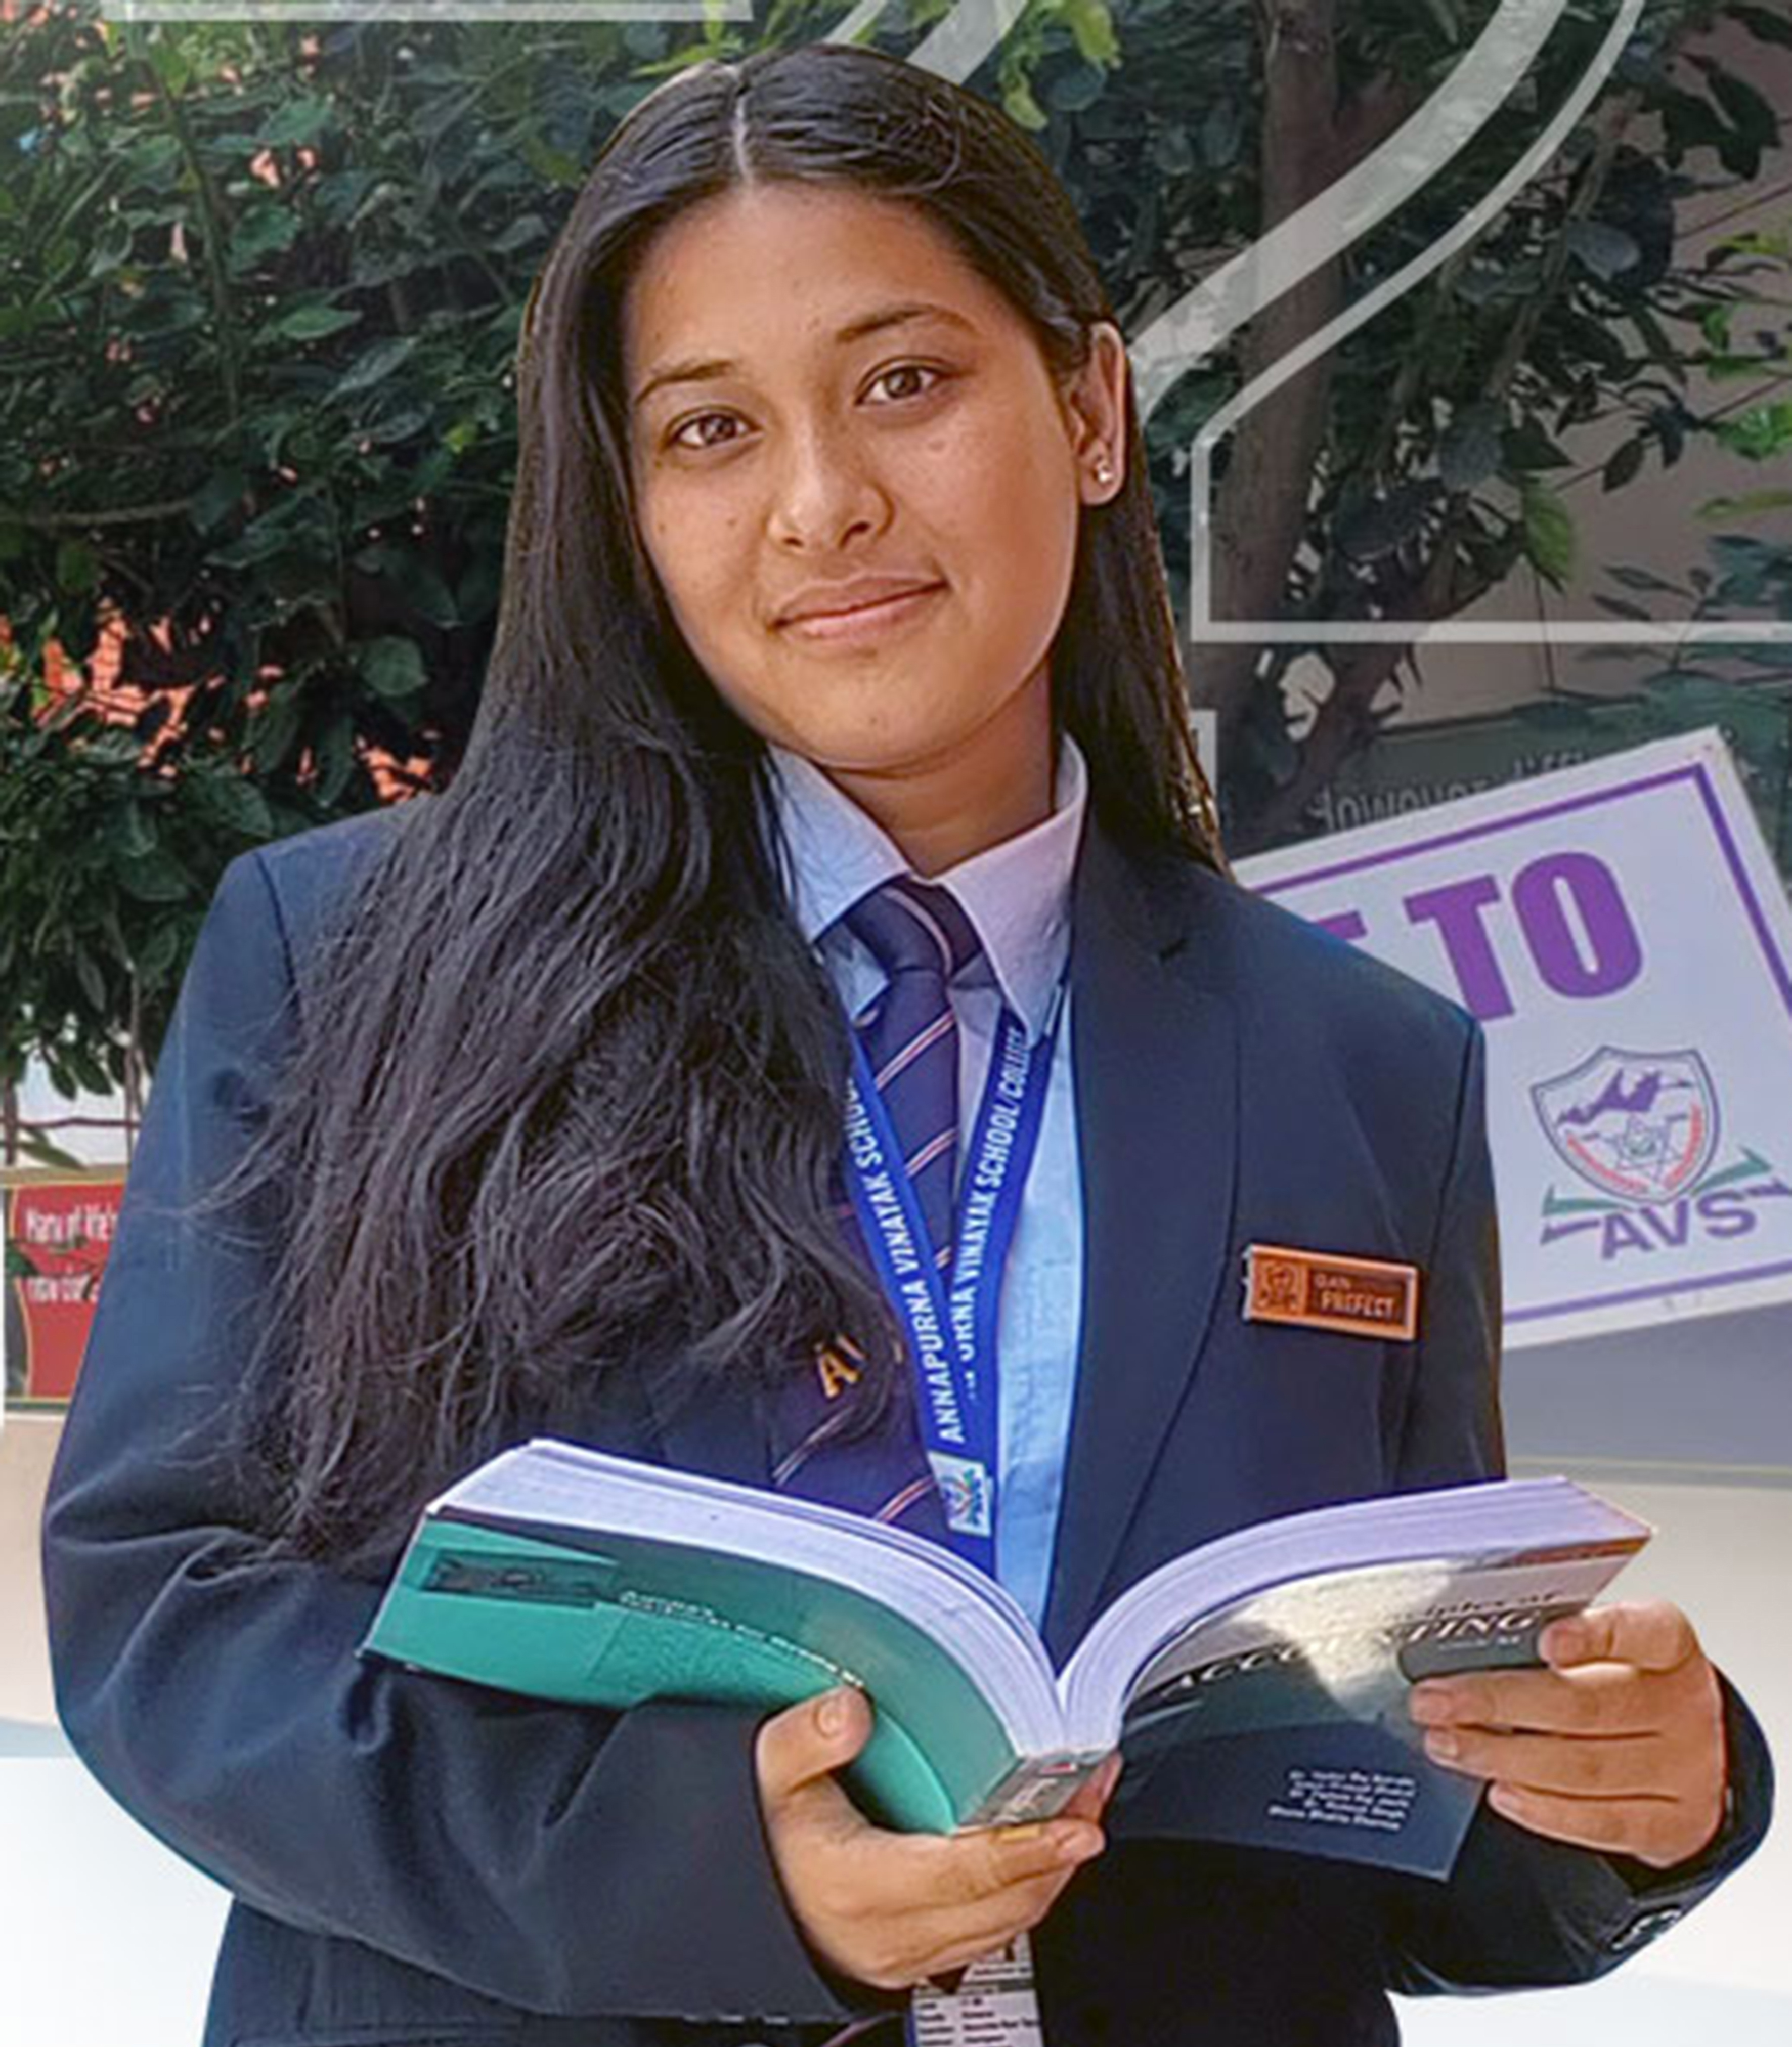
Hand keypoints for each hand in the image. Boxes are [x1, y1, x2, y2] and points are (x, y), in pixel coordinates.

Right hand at [755, 1685, 1120, 1991]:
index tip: (1079, 1822)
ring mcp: (913, 1955)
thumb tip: (852, 1710)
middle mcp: (895, 1934)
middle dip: (1061, 1846)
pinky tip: (1043, 1845)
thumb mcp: (766, 1776)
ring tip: (1083, 1802)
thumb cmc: (763, 1839)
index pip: (966, 1874)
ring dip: (1054, 1867)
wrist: (739, 1900)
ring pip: (1010, 1920)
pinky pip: (996, 1931)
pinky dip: (1029, 1887)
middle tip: (1095, 1784)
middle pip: (1006, 1900)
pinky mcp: (924, 1959)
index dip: (1029, 1848)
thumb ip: (805, 1739)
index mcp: (861, 1887)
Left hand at [1409, 1599, 1727, 1868]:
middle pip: (1586, 1706)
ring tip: (1446, 1744)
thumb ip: (1557, 1638)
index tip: (1544, 1641)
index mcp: (1668, 1646)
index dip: (1594, 1636)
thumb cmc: (1630, 1683)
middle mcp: (1682, 1706)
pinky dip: (1544, 1810)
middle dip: (1496, 1703)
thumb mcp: (1611, 1646)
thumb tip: (1470, 1638)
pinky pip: (1601, 1822)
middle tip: (1433, 1701)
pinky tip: (1499, 1792)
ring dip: (1501, 1757)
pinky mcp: (1673, 1826)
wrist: (1692, 1752)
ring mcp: (1684, 1770)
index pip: (1641, 1631)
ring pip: (1584, 1767)